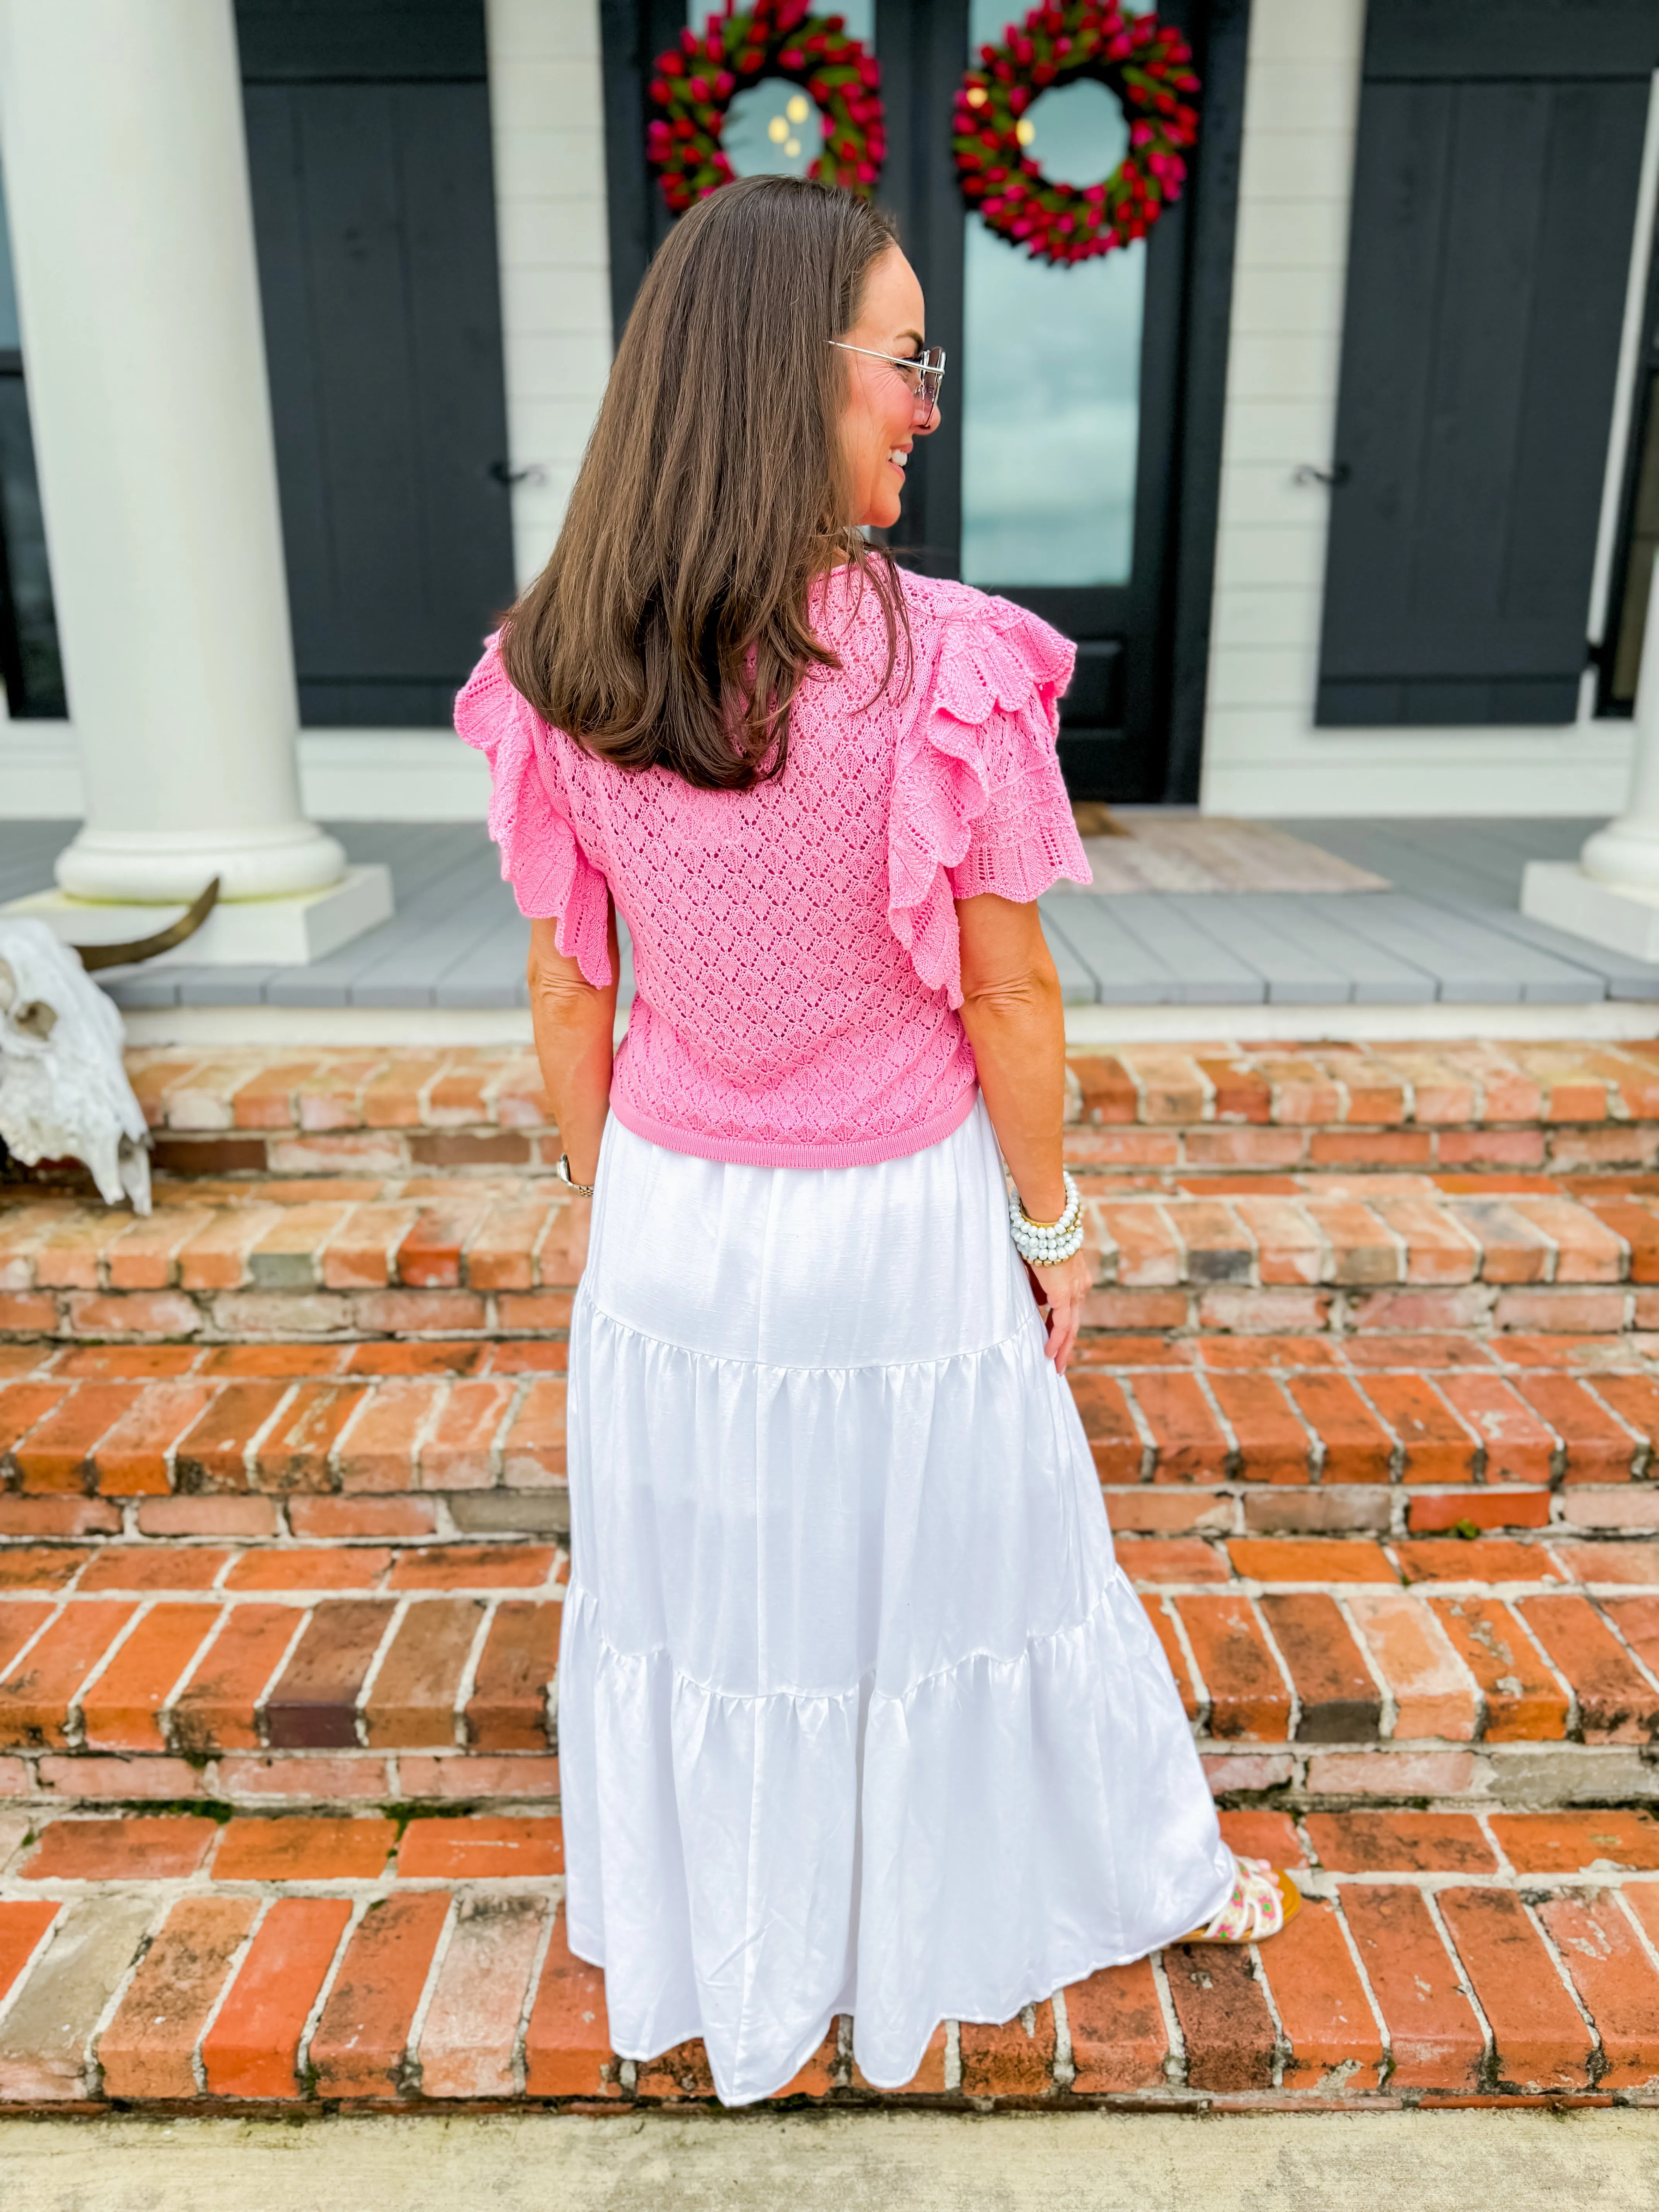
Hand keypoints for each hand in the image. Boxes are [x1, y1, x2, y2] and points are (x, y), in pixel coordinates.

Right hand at [1027, 1248, 1090, 1375]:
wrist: (1048, 1223)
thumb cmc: (1039, 1237)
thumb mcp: (1037, 1266)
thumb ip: (1039, 1286)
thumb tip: (1038, 1303)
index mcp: (1076, 1279)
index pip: (1071, 1311)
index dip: (1063, 1329)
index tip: (1057, 1343)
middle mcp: (1080, 1288)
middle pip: (1074, 1324)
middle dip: (1066, 1346)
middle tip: (1059, 1364)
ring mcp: (1075, 1292)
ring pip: (1071, 1328)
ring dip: (1062, 1348)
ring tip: (1055, 1366)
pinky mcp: (1064, 1295)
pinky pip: (1061, 1325)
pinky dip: (1055, 1340)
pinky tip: (1048, 1353)